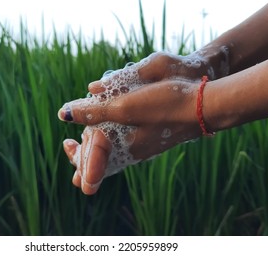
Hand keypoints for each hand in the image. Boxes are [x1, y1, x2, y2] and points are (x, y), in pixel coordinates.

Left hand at [59, 72, 201, 193]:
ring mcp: (144, 143)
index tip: (67, 145)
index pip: (94, 163)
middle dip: (85, 154)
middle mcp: (134, 151)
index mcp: (125, 149)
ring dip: (98, 144)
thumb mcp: (124, 108)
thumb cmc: (165, 106)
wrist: (203, 105)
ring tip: (86, 139)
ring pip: (115, 149)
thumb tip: (64, 113)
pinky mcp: (152, 133)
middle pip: (104, 159)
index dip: (79, 158)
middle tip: (70, 146)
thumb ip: (94, 112)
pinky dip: (112, 136)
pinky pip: (126, 140)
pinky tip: (112, 128)